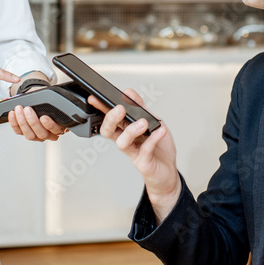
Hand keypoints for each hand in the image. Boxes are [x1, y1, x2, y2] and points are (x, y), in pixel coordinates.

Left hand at [8, 104, 67, 141]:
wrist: (38, 103)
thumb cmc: (47, 104)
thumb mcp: (52, 102)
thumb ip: (52, 104)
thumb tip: (43, 101)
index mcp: (58, 127)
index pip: (56, 129)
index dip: (49, 125)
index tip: (43, 117)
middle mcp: (48, 134)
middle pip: (41, 134)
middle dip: (33, 121)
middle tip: (28, 109)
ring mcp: (36, 136)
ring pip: (30, 135)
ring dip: (22, 121)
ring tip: (19, 109)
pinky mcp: (25, 134)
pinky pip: (19, 131)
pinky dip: (14, 123)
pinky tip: (13, 114)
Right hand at [95, 89, 180, 219]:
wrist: (168, 171)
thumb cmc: (158, 148)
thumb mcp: (152, 122)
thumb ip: (141, 108)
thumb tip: (129, 93)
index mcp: (125, 129)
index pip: (110, 117)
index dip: (101, 108)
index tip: (95, 98)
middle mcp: (126, 141)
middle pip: (109, 131)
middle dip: (110, 119)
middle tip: (119, 109)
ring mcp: (133, 152)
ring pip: (122, 142)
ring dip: (131, 130)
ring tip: (143, 122)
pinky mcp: (143, 162)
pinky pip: (145, 150)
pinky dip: (152, 139)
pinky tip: (159, 131)